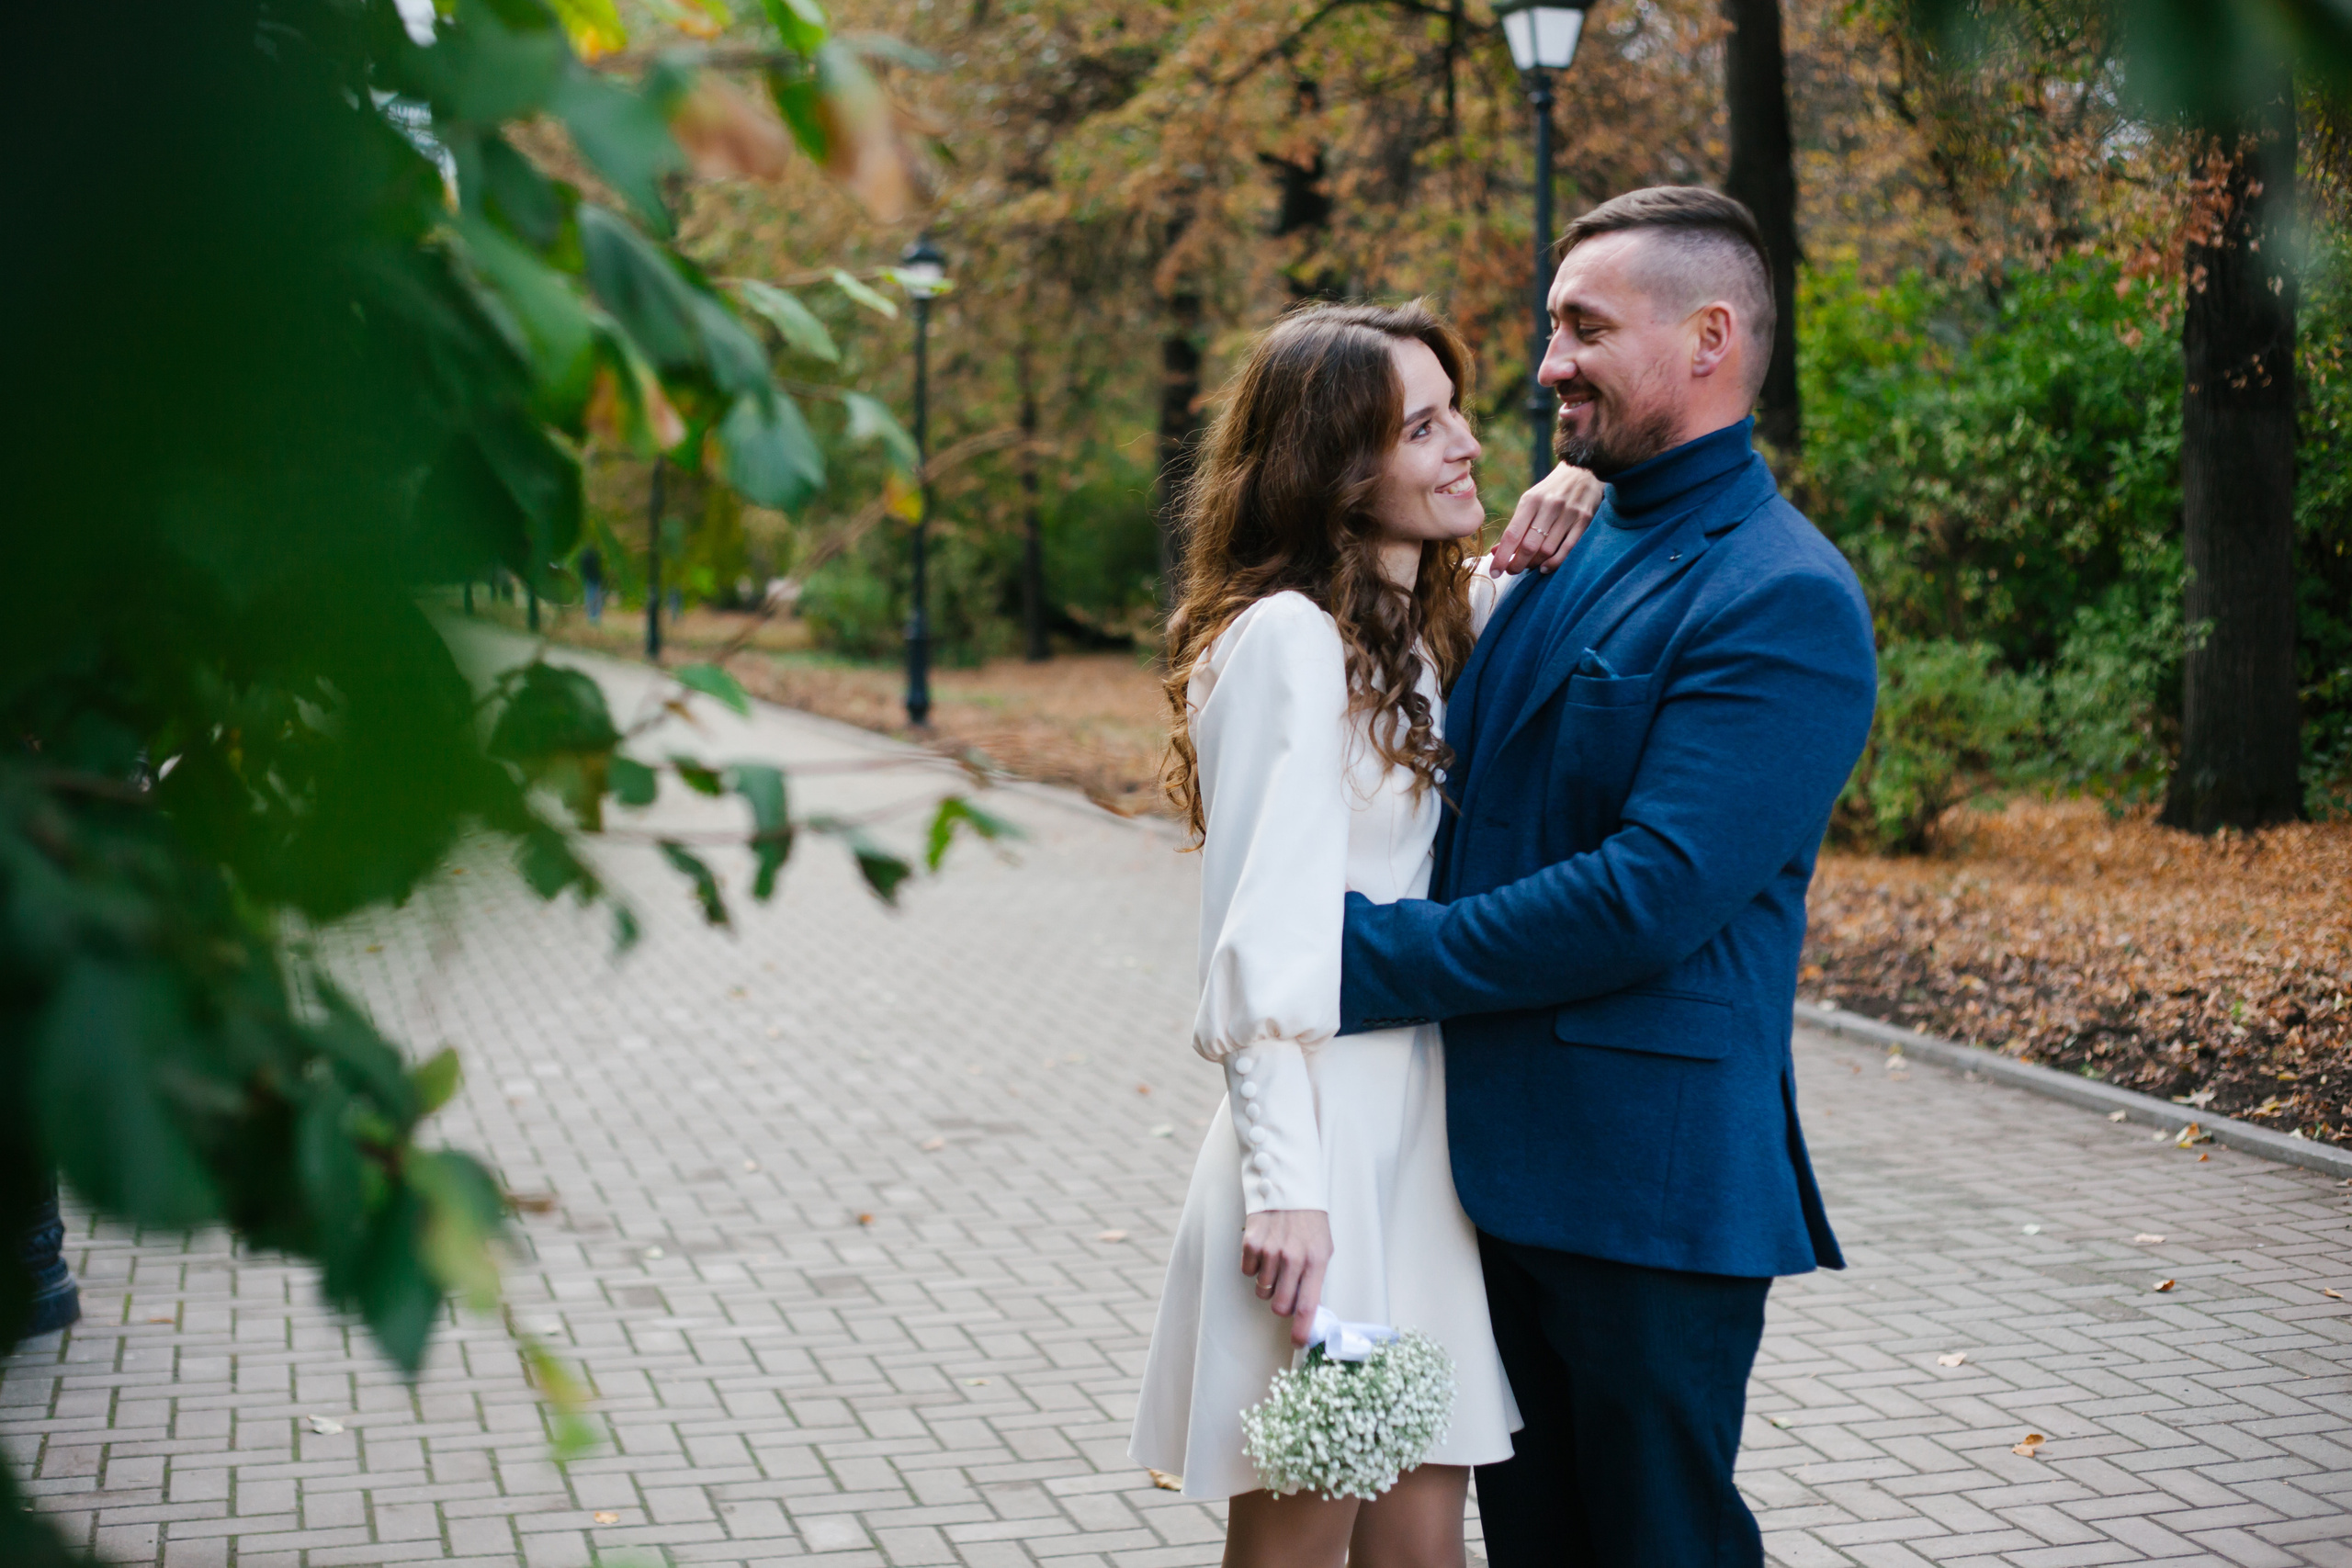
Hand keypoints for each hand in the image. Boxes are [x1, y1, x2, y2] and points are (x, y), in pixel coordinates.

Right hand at [1241, 1209, 1332, 1347]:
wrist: (1289, 1188)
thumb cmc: (1310, 1223)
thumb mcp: (1323, 1249)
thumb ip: (1316, 1279)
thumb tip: (1307, 1311)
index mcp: (1316, 1261)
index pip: (1308, 1306)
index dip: (1302, 1330)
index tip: (1298, 1342)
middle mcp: (1293, 1258)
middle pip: (1279, 1305)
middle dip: (1281, 1304)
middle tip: (1284, 1290)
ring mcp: (1270, 1251)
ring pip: (1262, 1290)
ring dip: (1268, 1282)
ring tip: (1276, 1260)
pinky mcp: (1251, 1243)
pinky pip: (1248, 1271)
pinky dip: (1254, 1266)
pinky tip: (1264, 1249)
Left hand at [1491, 462, 1601, 573]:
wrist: (1583, 470)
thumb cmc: (1551, 491)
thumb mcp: (1530, 500)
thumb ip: (1516, 525)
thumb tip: (1496, 551)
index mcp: (1531, 500)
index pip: (1512, 534)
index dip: (1502, 556)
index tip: (1495, 572)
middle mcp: (1549, 506)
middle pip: (1529, 546)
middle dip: (1517, 564)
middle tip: (1512, 571)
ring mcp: (1568, 513)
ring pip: (1547, 549)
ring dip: (1534, 564)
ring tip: (1529, 566)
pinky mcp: (1584, 519)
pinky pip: (1567, 548)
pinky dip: (1554, 562)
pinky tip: (1545, 567)